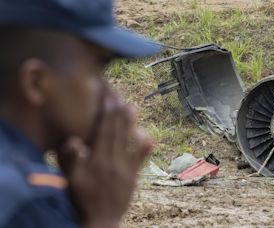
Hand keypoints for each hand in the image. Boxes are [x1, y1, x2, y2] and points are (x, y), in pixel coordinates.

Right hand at [58, 94, 152, 227]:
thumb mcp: (71, 181)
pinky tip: (150, 138)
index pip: (104, 129)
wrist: (101, 221)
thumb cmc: (82, 200)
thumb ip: (71, 160)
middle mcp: (114, 160)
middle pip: (117, 131)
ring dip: (132, 123)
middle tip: (120, 95)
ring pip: (129, 140)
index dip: (107, 112)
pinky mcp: (133, 177)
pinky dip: (145, 148)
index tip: (108, 97)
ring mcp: (126, 169)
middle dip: (118, 111)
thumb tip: (74, 140)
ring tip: (133, 107)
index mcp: (98, 159)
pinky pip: (140, 160)